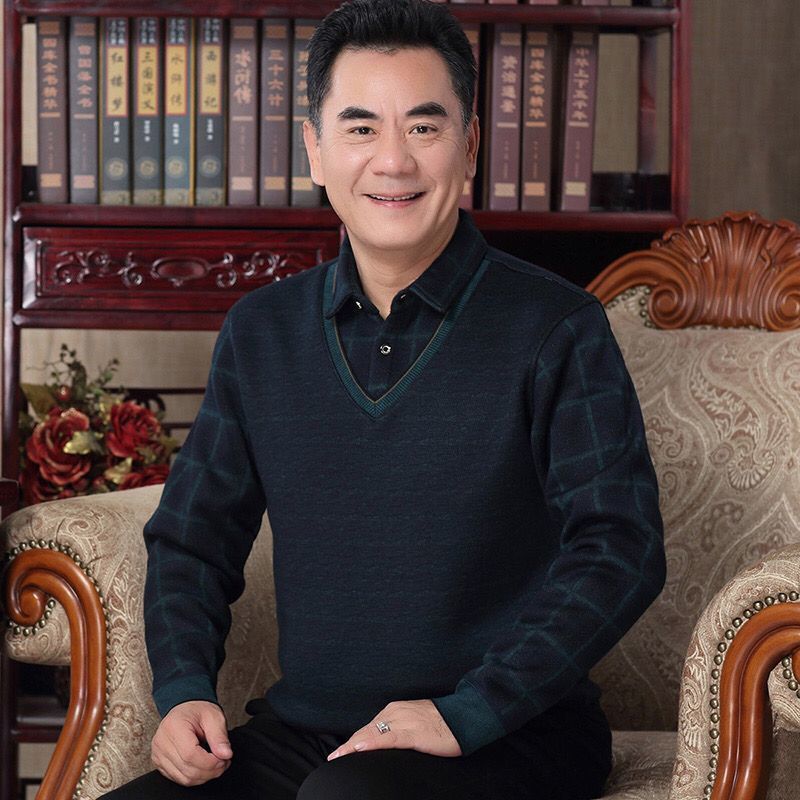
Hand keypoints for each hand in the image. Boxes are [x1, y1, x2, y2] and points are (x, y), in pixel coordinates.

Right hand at [151, 700, 232, 785]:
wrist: (185, 708)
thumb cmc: (198, 710)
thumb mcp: (214, 717)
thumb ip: (220, 737)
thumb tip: (226, 755)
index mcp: (173, 727)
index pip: (190, 755)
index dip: (210, 763)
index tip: (225, 759)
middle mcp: (161, 742)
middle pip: (187, 769)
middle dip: (210, 771)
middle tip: (224, 762)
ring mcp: (158, 754)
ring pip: (183, 778)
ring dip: (203, 776)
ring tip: (216, 765)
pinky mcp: (159, 763)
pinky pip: (178, 778)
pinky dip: (194, 777)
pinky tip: (204, 767)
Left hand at [327, 699, 460, 760]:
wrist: (464, 717)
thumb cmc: (442, 723)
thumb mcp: (415, 723)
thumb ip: (399, 731)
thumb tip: (386, 746)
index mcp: (395, 710)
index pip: (368, 728)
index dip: (352, 741)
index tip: (339, 754)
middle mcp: (395, 712)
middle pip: (366, 731)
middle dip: (349, 745)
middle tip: (333, 759)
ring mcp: (403, 721)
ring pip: (372, 734)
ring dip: (353, 746)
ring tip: (339, 758)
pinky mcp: (413, 732)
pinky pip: (388, 738)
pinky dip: (373, 743)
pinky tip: (360, 748)